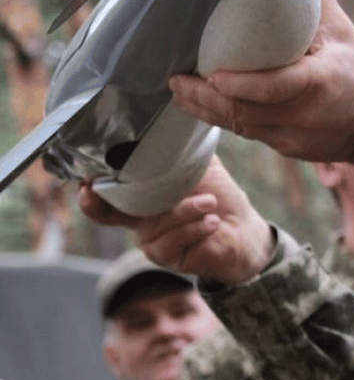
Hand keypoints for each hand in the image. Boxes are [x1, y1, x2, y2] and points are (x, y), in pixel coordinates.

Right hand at [80, 157, 273, 284]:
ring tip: (210, 202)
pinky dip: (194, 228)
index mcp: (141, 195)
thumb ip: (181, 150)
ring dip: (185, 210)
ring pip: (151, 224)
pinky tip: (213, 222)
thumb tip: (172, 122)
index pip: (105, 192)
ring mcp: (150, 240)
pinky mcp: (167, 257)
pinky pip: (170, 242)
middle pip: (104, 214)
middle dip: (97, 203)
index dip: (89, 187)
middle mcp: (139, 219)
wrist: (244, 228)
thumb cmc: (219, 195)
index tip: (84, 178)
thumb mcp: (199, 166)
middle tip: (95, 190)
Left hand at [169, 0, 353, 163]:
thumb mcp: (345, 31)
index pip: (274, 87)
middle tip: (176, 78)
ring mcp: (293, 136)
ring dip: (205, 108)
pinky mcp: (286, 148)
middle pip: (244, 111)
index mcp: (320, 82)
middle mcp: (304, 114)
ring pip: (240, 125)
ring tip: (180, 90)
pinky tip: (203, 104)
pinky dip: (224, 117)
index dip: (240, 84)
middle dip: (204, 97)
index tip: (211, 74)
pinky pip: (249, 133)